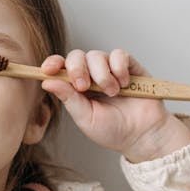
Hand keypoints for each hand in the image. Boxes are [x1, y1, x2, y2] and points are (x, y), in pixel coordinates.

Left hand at [41, 49, 189, 161]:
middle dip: (77, 69)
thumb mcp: (86, 118)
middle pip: (77, 56)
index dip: (53, 63)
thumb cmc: (113, 130)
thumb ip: (68, 99)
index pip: (61, 68)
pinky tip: (123, 83)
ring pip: (97, 55)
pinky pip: (119, 55)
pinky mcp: (130, 66)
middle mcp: (91, 75)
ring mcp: (110, 69)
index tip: (48, 69)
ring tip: (111, 93)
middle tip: (84, 87)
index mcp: (76, 88)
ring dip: (101, 74)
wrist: (142, 135)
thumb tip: (47, 82)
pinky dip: (119, 67)